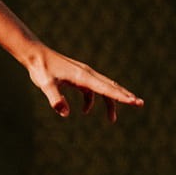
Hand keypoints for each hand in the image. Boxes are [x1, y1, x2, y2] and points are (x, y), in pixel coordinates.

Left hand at [27, 48, 142, 121]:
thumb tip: (65, 114)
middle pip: (111, 86)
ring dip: (110, 102)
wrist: (35, 55)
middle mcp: (87, 74)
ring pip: (103, 88)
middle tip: (140, 104)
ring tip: (112, 120)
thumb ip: (55, 98)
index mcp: (83, 76)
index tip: (134, 101)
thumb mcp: (45, 84)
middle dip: (125, 96)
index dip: (121, 96)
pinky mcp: (78, 77)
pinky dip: (92, 100)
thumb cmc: (40, 69)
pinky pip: (91, 89)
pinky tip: (84, 111)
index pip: (106, 88)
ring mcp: (84, 75)